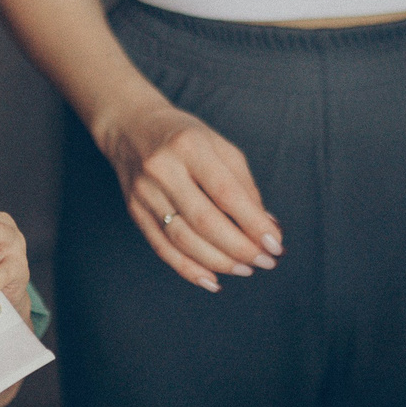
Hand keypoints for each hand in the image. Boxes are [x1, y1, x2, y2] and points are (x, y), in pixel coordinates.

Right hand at [95, 98, 280, 291]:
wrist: (130, 126)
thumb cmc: (184, 136)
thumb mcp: (219, 145)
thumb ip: (244, 185)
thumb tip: (266, 227)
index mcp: (190, 146)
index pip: (226, 193)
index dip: (252, 223)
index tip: (275, 243)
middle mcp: (163, 169)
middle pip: (205, 221)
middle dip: (240, 248)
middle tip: (265, 262)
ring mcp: (145, 192)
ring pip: (184, 239)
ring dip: (219, 261)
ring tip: (245, 270)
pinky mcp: (135, 211)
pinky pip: (162, 248)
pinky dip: (189, 269)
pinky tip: (212, 280)